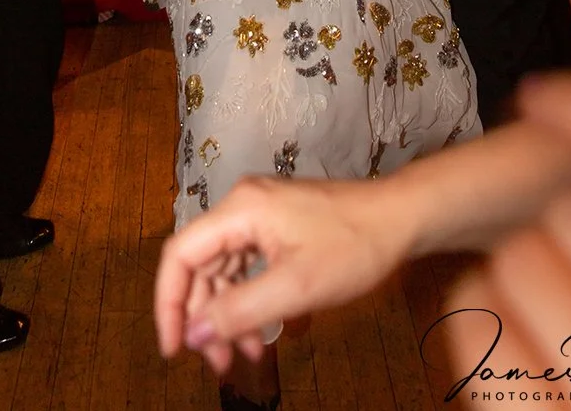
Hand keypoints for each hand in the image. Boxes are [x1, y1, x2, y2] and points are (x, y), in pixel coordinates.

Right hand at [154, 176, 395, 375]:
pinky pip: (248, 267)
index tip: (174, 350)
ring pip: (224, 271)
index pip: (180, 254)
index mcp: (240, 210)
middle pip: (200, 265)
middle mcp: (242, 206)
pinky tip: (266, 333)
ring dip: (230, 315)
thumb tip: (193, 335)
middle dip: (205, 317)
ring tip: (249, 355)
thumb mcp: (296, 287)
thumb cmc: (354, 245)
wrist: (402, 217)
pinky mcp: (277, 226)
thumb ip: (240, 311)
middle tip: (219, 365)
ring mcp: (260, 215)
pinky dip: (251, 301)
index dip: (168, 304)